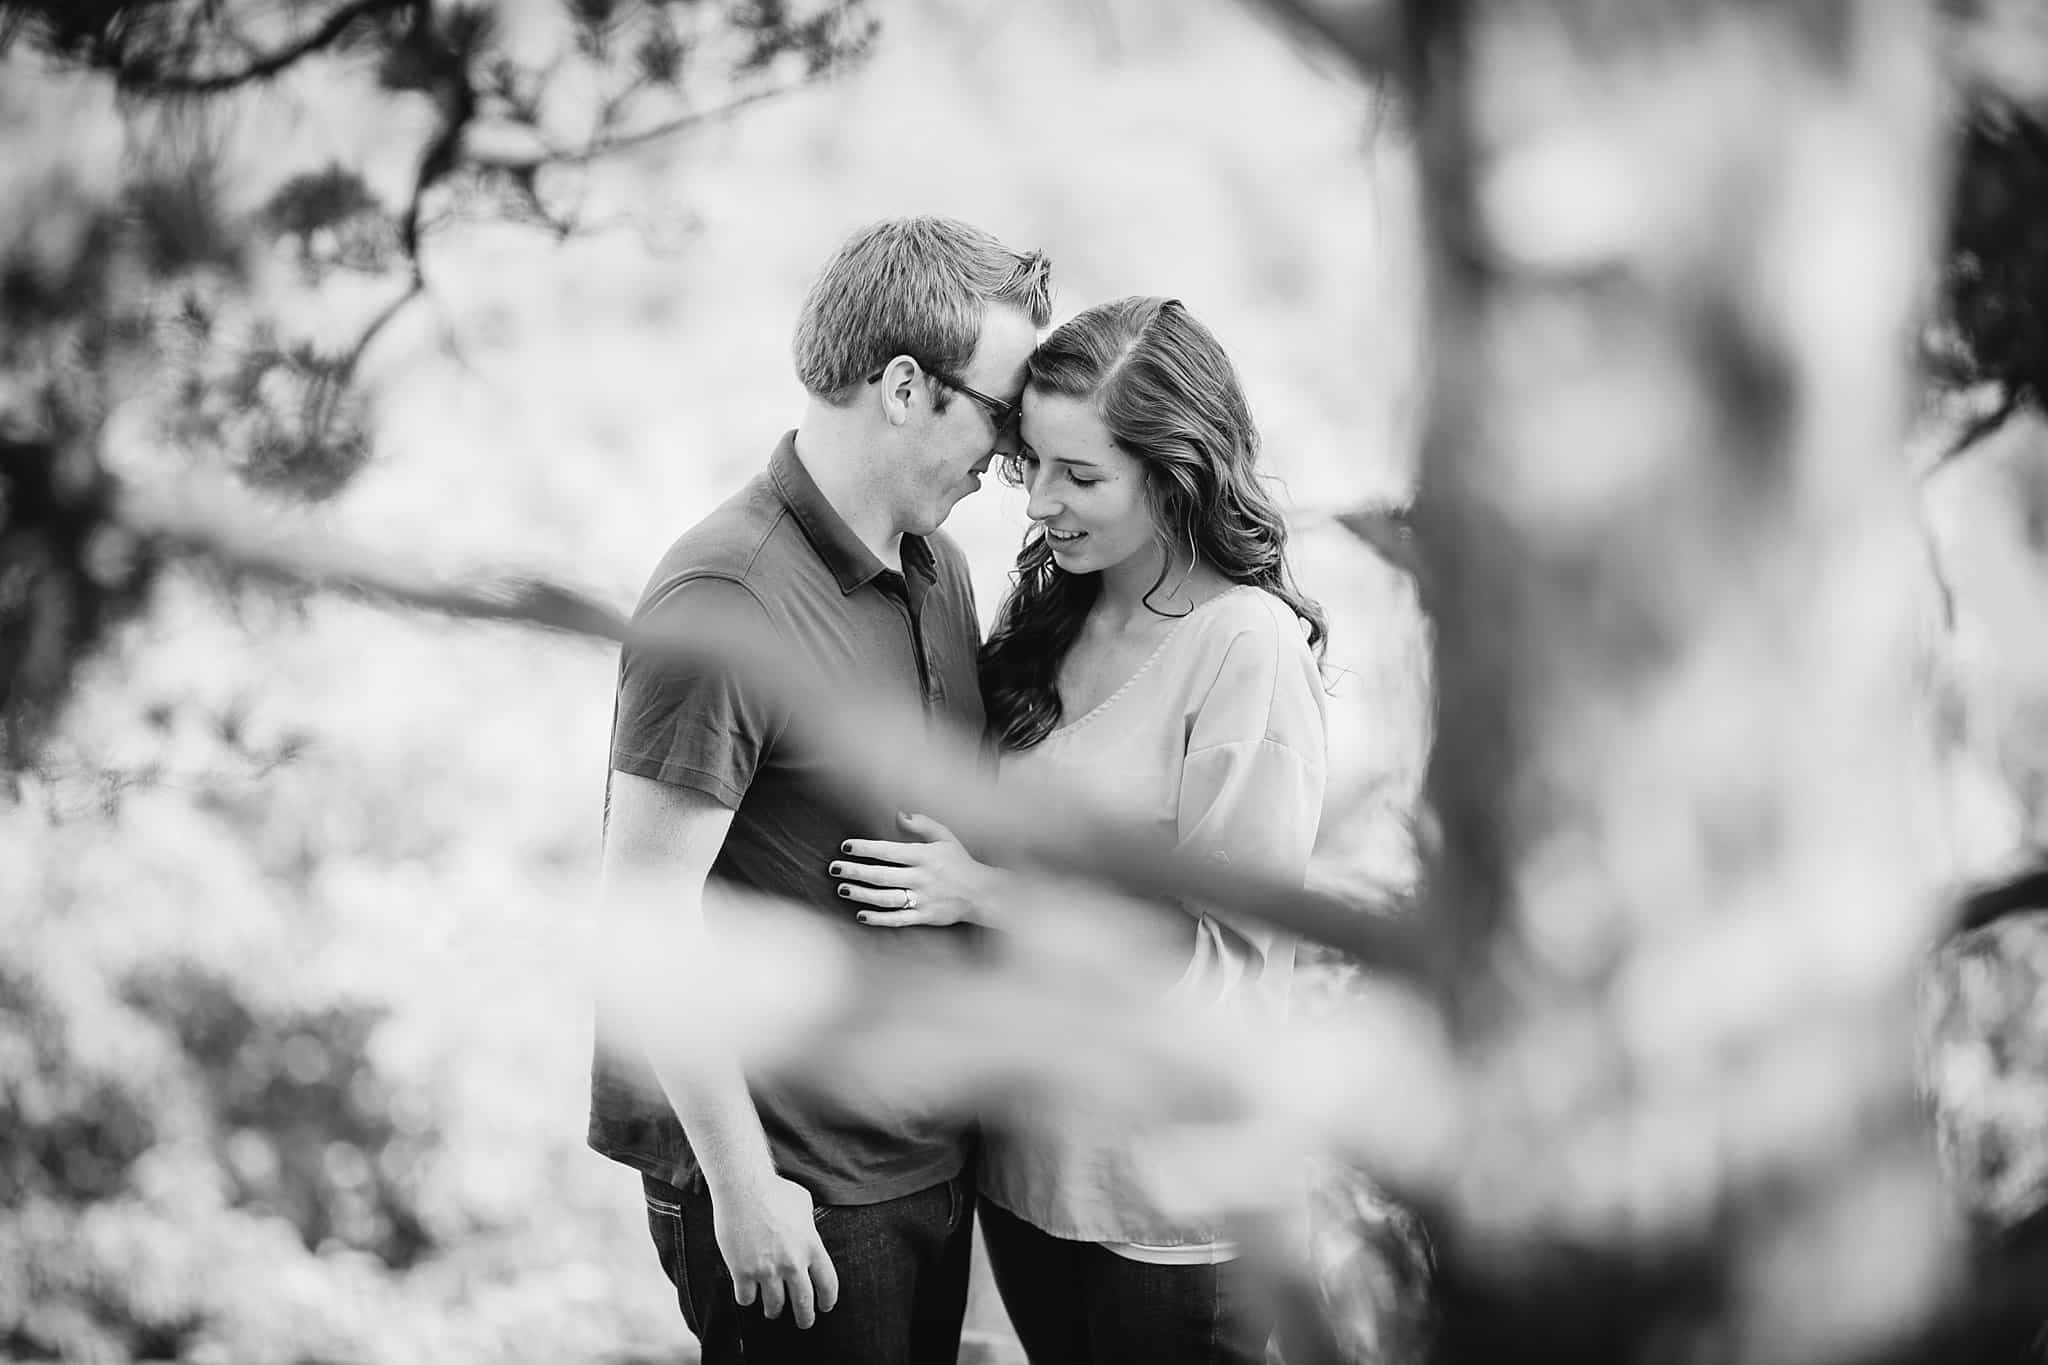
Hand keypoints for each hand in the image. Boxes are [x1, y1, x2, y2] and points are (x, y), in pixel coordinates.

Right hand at [710, 1173, 839, 1328]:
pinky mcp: (743, 1272)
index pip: (828, 1284)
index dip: (828, 1300)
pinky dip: (747, 1298)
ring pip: (774, 1306)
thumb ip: (809, 1226)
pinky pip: (746, 1298)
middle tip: (805, 1323)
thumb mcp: (804, 1204)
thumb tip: (808, 1234)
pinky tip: (747, 1295)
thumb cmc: (775, 1190)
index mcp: (812, 1247)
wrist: (743, 1187)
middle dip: (805, 1318)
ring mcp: (767, 1270)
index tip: (825, 1306)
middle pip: (804, 1303)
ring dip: (774, 1311)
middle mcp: (793, 1263)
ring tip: (772, 1311)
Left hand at [832, 812, 1002, 927]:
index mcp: (925, 856)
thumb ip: (922, 824)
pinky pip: (897, 919)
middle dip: (855, 871)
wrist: (983, 893)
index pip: (889, 851)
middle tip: (833, 868)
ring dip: (861, 894)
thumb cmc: (960, 862)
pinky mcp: (925, 917)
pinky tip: (860, 915)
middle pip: (882, 875)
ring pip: (886, 898)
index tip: (846, 846)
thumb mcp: (946, 837)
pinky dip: (878, 919)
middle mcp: (922, 878)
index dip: (865, 848)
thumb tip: (898, 814)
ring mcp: (923, 899)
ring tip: (842, 889)